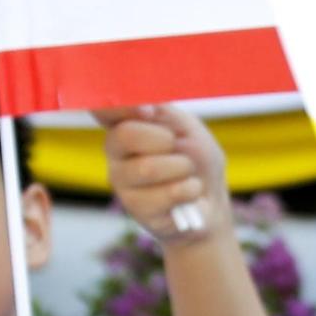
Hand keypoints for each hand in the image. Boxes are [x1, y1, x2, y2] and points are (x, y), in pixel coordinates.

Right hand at [96, 104, 230, 244]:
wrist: (211, 199)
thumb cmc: (197, 159)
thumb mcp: (187, 126)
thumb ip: (163, 112)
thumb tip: (143, 107)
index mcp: (124, 124)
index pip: (103, 109)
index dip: (121, 107)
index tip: (149, 111)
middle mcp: (115, 151)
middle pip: (126, 135)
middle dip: (165, 141)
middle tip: (178, 149)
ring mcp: (121, 181)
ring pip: (148, 168)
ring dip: (182, 168)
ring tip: (188, 173)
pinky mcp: (135, 208)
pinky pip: (166, 194)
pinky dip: (189, 189)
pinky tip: (189, 192)